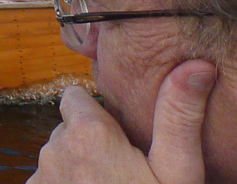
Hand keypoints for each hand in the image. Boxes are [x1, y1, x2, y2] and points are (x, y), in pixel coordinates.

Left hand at [27, 60, 215, 183]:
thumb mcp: (178, 171)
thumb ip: (179, 116)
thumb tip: (196, 66)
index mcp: (86, 134)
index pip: (74, 96)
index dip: (99, 113)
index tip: (122, 134)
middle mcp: (53, 150)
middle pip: (67, 129)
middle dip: (90, 141)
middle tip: (125, 169)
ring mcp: (40, 179)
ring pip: (57, 158)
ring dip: (78, 167)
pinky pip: (49, 182)